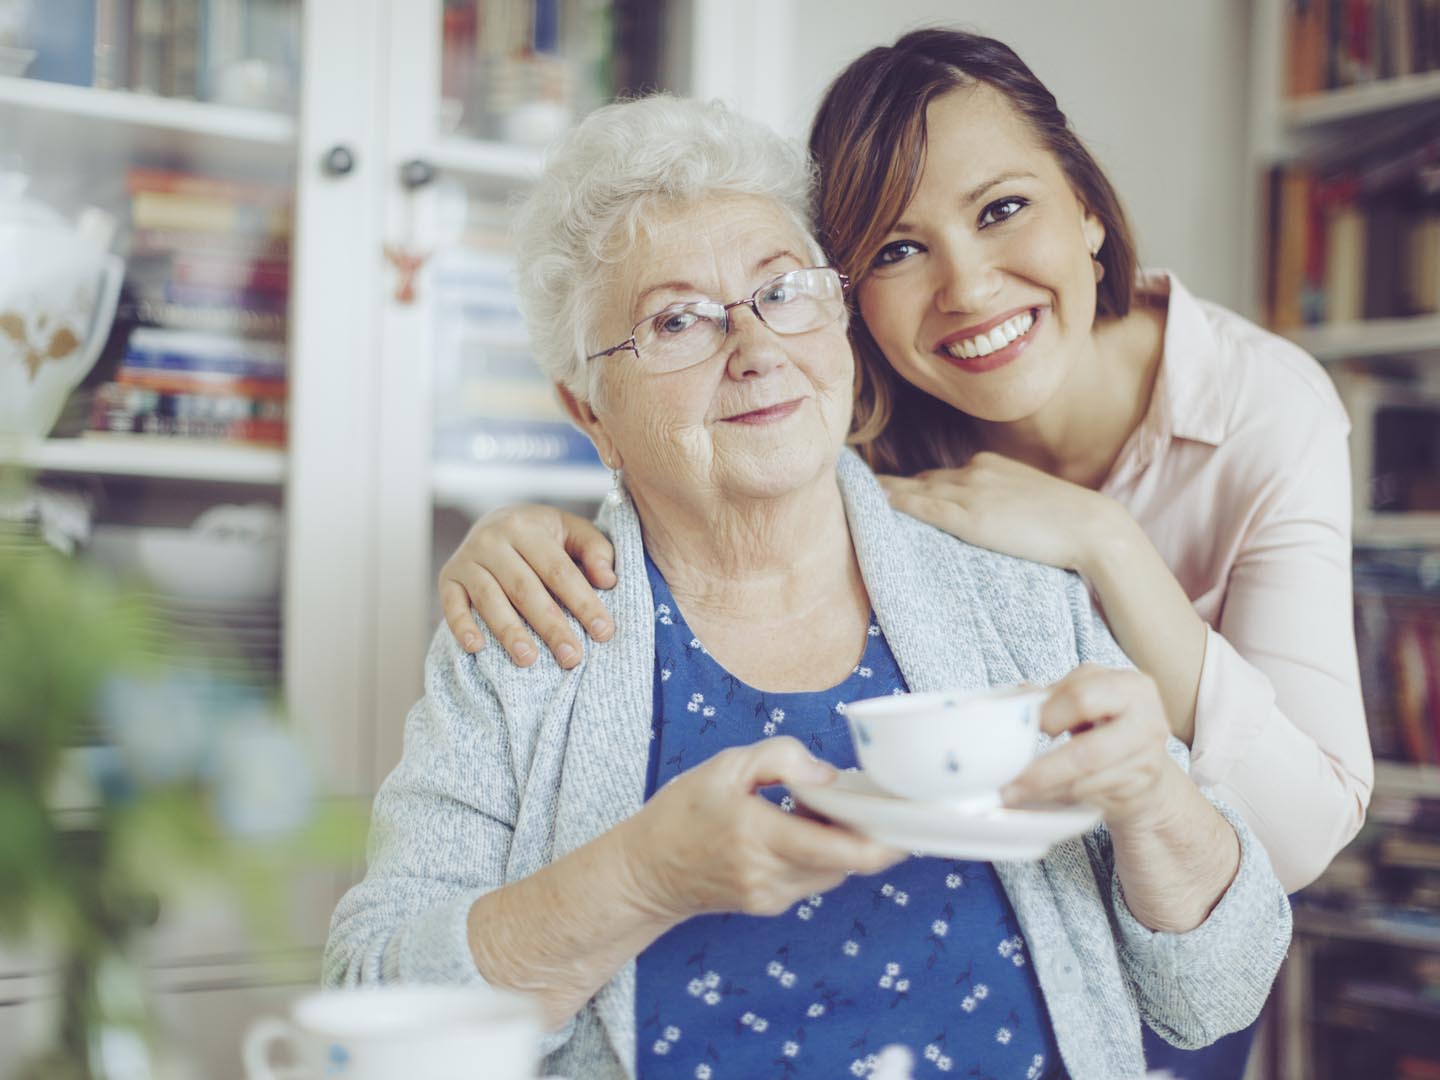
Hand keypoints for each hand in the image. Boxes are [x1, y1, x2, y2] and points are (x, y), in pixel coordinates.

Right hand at [437, 504, 616, 667]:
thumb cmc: (542, 536)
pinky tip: (476, 647)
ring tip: (528, 659)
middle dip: (551, 626)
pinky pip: (451, 604)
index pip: (559, 570)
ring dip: (509, 631)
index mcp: (527, 527)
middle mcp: (493, 539)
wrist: (494, 521)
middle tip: (572, 657)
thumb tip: (608, 580)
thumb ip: (595, 549)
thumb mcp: (571, 531)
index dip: (583, 602)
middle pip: (525, 589)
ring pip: (489, 599)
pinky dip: (461, 625)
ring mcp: (467, 559)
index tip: (603, 633)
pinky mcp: (448, 577)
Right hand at [622, 737, 905, 920]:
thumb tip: (829, 775)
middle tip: (870, 802)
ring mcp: (771, 896)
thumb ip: (781, 758)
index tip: (908, 823)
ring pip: (834, 872)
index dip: (884, 843)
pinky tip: (801, 828)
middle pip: (847, 863)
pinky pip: (814, 879)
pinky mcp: (770, 904)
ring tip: (821, 810)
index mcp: (759, 835)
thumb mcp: (725, 766)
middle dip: (867, 834)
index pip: (840, 850)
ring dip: (842, 843)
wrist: (645, 872)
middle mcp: (770, 874)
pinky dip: (821, 854)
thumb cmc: (682, 812)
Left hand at [879, 452, 1118, 571]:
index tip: (889, 487)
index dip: (914, 483)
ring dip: (885, 492)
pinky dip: (898, 504)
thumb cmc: (1069, 519)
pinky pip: (924, 508)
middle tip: (858, 485)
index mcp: (989, 464)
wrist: (1091, 526)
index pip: (941, 474)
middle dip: (892, 484)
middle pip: (923, 479)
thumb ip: (1003, 499)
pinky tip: (877, 504)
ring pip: (916, 490)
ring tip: (855, 493)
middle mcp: (974, 472)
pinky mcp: (970, 517)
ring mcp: (970, 492)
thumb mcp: (1030, 498)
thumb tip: (990, 516)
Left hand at [1000, 665, 1182, 830]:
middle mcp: (1147, 724)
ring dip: (1043, 791)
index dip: (1048, 715)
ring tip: (1010, 793)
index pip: (1082, 699)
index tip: (1022, 726)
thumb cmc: (1106, 719)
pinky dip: (1056, 800)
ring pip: (1084, 783)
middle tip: (1006, 781)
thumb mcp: (1087, 694)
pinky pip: (1089, 798)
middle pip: (1086, 752)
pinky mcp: (1139, 791)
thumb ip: (1053, 696)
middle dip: (1041, 771)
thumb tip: (1010, 703)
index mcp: (1131, 687)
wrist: (1146, 758)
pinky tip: (1034, 799)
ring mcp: (1146, 761)